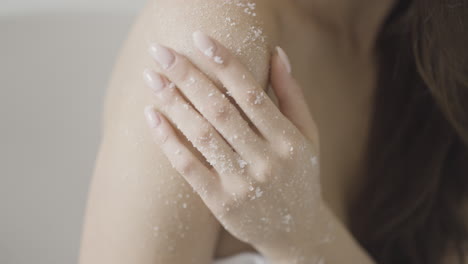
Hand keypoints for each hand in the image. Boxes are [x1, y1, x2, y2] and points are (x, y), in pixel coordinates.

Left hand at [143, 31, 329, 257]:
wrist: (295, 231)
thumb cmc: (300, 175)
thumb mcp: (308, 136)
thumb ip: (291, 95)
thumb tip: (276, 52)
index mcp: (289, 140)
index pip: (252, 92)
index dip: (225, 62)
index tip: (200, 38)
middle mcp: (267, 161)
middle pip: (220, 110)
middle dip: (188, 76)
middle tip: (161, 52)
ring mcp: (243, 184)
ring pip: (202, 135)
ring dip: (173, 103)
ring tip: (152, 78)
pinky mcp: (221, 202)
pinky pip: (189, 167)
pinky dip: (168, 140)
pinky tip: (152, 116)